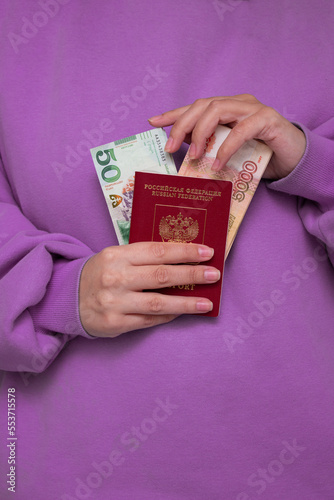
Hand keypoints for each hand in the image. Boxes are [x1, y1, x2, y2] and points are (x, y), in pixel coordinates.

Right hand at [79, 241, 219, 337]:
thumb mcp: (116, 257)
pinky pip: (149, 320)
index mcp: (117, 256)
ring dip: (186, 303)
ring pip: (159, 303)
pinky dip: (168, 316)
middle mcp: (116, 278)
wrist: (68, 297)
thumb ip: (144, 257)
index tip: (207, 252)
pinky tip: (181, 312)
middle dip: (192, 274)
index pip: (157, 251)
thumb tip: (182, 260)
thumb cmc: (101, 273)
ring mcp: (115, 303)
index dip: (184, 252)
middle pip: (162, 276)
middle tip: (214, 274)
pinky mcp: (115, 324)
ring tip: (207, 303)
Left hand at [148, 94, 305, 179]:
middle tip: (171, 148)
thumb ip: (210, 146)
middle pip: (203, 105)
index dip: (174, 114)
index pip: (195, 107)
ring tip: (194, 156)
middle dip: (182, 125)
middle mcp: (237, 103)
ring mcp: (253, 108)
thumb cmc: (259, 155)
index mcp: (226, 108)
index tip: (153, 122)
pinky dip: (226, 147)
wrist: (292, 159)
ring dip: (201, 132)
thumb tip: (183, 153)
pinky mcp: (267, 119)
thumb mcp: (228, 151)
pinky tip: (217, 164)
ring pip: (219, 109)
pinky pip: (241, 129)